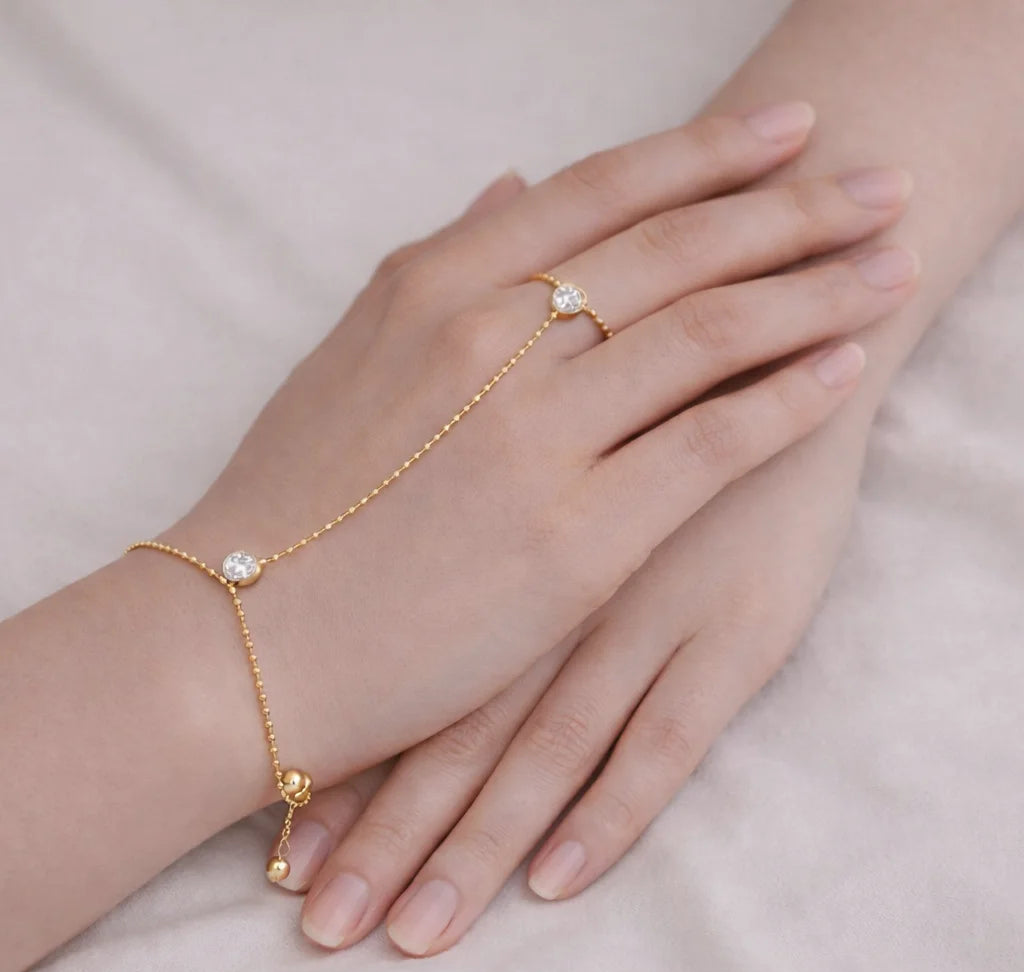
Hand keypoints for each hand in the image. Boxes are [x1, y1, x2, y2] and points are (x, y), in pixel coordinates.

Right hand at [166, 103, 913, 808]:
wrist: (243, 643)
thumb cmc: (288, 507)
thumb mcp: (348, 359)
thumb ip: (442, 266)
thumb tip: (515, 186)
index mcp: (432, 286)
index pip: (602, 191)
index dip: (707, 154)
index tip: (786, 133)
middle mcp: (489, 339)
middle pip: (677, 250)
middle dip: (793, 211)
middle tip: (874, 188)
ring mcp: (536, 438)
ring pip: (709, 335)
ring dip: (814, 292)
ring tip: (888, 265)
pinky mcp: (576, 541)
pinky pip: (708, 444)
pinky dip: (787, 399)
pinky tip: (844, 366)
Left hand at [282, 367, 888, 955]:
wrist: (778, 336)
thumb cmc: (650, 375)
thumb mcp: (542, 416)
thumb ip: (469, 484)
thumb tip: (377, 553)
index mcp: (498, 527)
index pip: (405, 662)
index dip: (343, 756)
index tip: (276, 844)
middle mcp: (555, 578)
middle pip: (452, 722)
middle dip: (380, 828)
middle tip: (315, 920)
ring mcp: (641, 606)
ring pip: (538, 749)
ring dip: (468, 845)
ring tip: (408, 931)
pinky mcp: (729, 626)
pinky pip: (661, 739)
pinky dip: (605, 815)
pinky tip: (554, 879)